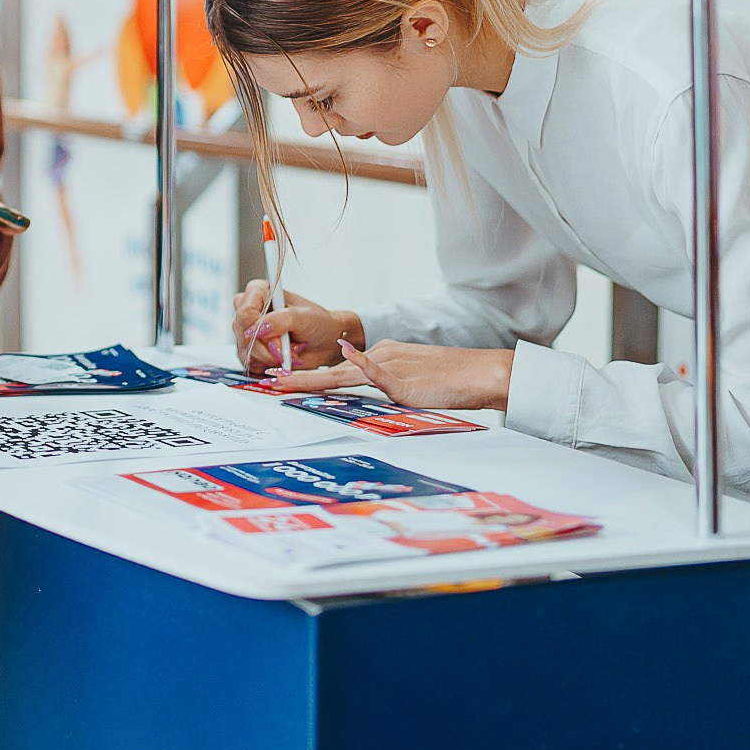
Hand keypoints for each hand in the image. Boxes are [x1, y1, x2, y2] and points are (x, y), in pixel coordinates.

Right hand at [230, 282, 361, 374]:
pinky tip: (284, 358)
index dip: (258, 329)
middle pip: (243, 333)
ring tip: (291, 352)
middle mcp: (250, 310)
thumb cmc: (317, 323)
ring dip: (271, 357)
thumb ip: (281, 320)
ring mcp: (248, 332)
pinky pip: (250, 363)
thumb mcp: (303, 317)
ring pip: (246, 351)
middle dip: (267, 347)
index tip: (279, 341)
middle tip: (288, 349)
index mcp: (259, 292)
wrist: (325, 341)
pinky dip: (269, 365)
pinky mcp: (250, 350)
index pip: (244, 311)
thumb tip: (259, 328)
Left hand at [275, 340, 513, 410]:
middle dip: (298, 380)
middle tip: (268, 385)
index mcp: (382, 357)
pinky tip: (345, 358)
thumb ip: (387, 385)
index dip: (308, 378)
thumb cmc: (451, 380)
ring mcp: (393, 367)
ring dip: (312, 380)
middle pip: (333, 372)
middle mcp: (382, 357)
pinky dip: (362, 365)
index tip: (281, 382)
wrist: (481, 373)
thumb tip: (367, 392)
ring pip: (345, 374)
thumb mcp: (412, 380)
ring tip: (284, 385)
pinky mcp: (406, 382)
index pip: (338, 370)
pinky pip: (379, 373)